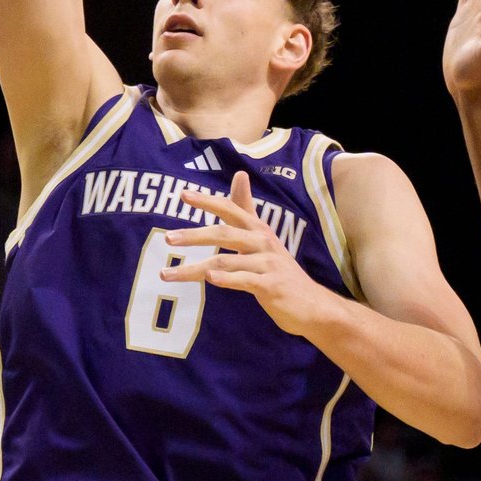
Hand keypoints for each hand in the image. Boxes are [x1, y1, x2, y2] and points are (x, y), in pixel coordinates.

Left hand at [163, 173, 339, 337]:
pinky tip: (210, 279)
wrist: (313, 305)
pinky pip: (244, 280)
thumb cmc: (280, 271)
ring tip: (167, 273)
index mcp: (258, 230)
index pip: (231, 209)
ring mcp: (268, 264)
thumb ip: (247, 210)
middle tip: (168, 238)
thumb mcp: (263, 238)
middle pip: (223, 234)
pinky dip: (226, 279)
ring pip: (225, 262)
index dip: (208, 201)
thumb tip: (240, 174)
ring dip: (193, 268)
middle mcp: (263, 242)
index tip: (183, 195)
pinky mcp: (271, 286)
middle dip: (193, 235)